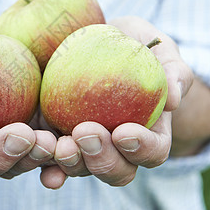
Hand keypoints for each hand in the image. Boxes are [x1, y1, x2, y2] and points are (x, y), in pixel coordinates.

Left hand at [41, 16, 193, 187]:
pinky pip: (49, 158)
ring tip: (58, 144)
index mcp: (147, 131)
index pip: (153, 151)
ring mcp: (84, 145)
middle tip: (85, 133)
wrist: (94, 39)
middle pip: (116, 170)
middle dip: (102, 159)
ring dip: (70, 162)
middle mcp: (115, 146)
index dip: (141, 148)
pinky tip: (35, 159)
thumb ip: (171, 70)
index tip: (124, 132)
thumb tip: (173, 100)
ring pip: (81, 168)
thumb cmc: (131, 43)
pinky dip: (43, 164)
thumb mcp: (155, 46)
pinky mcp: (55, 135)